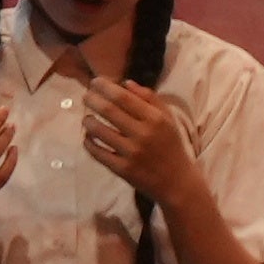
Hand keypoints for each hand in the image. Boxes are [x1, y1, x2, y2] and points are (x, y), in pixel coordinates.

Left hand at [72, 71, 193, 197]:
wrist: (177, 181)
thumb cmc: (171, 145)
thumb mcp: (168, 118)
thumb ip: (149, 98)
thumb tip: (125, 83)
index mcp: (155, 119)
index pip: (123, 97)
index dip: (105, 87)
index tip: (95, 82)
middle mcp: (143, 134)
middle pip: (109, 110)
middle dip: (92, 100)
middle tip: (86, 97)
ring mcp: (131, 153)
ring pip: (99, 131)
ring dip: (88, 121)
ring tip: (87, 119)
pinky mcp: (122, 169)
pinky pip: (98, 153)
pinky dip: (89, 142)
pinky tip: (88, 137)